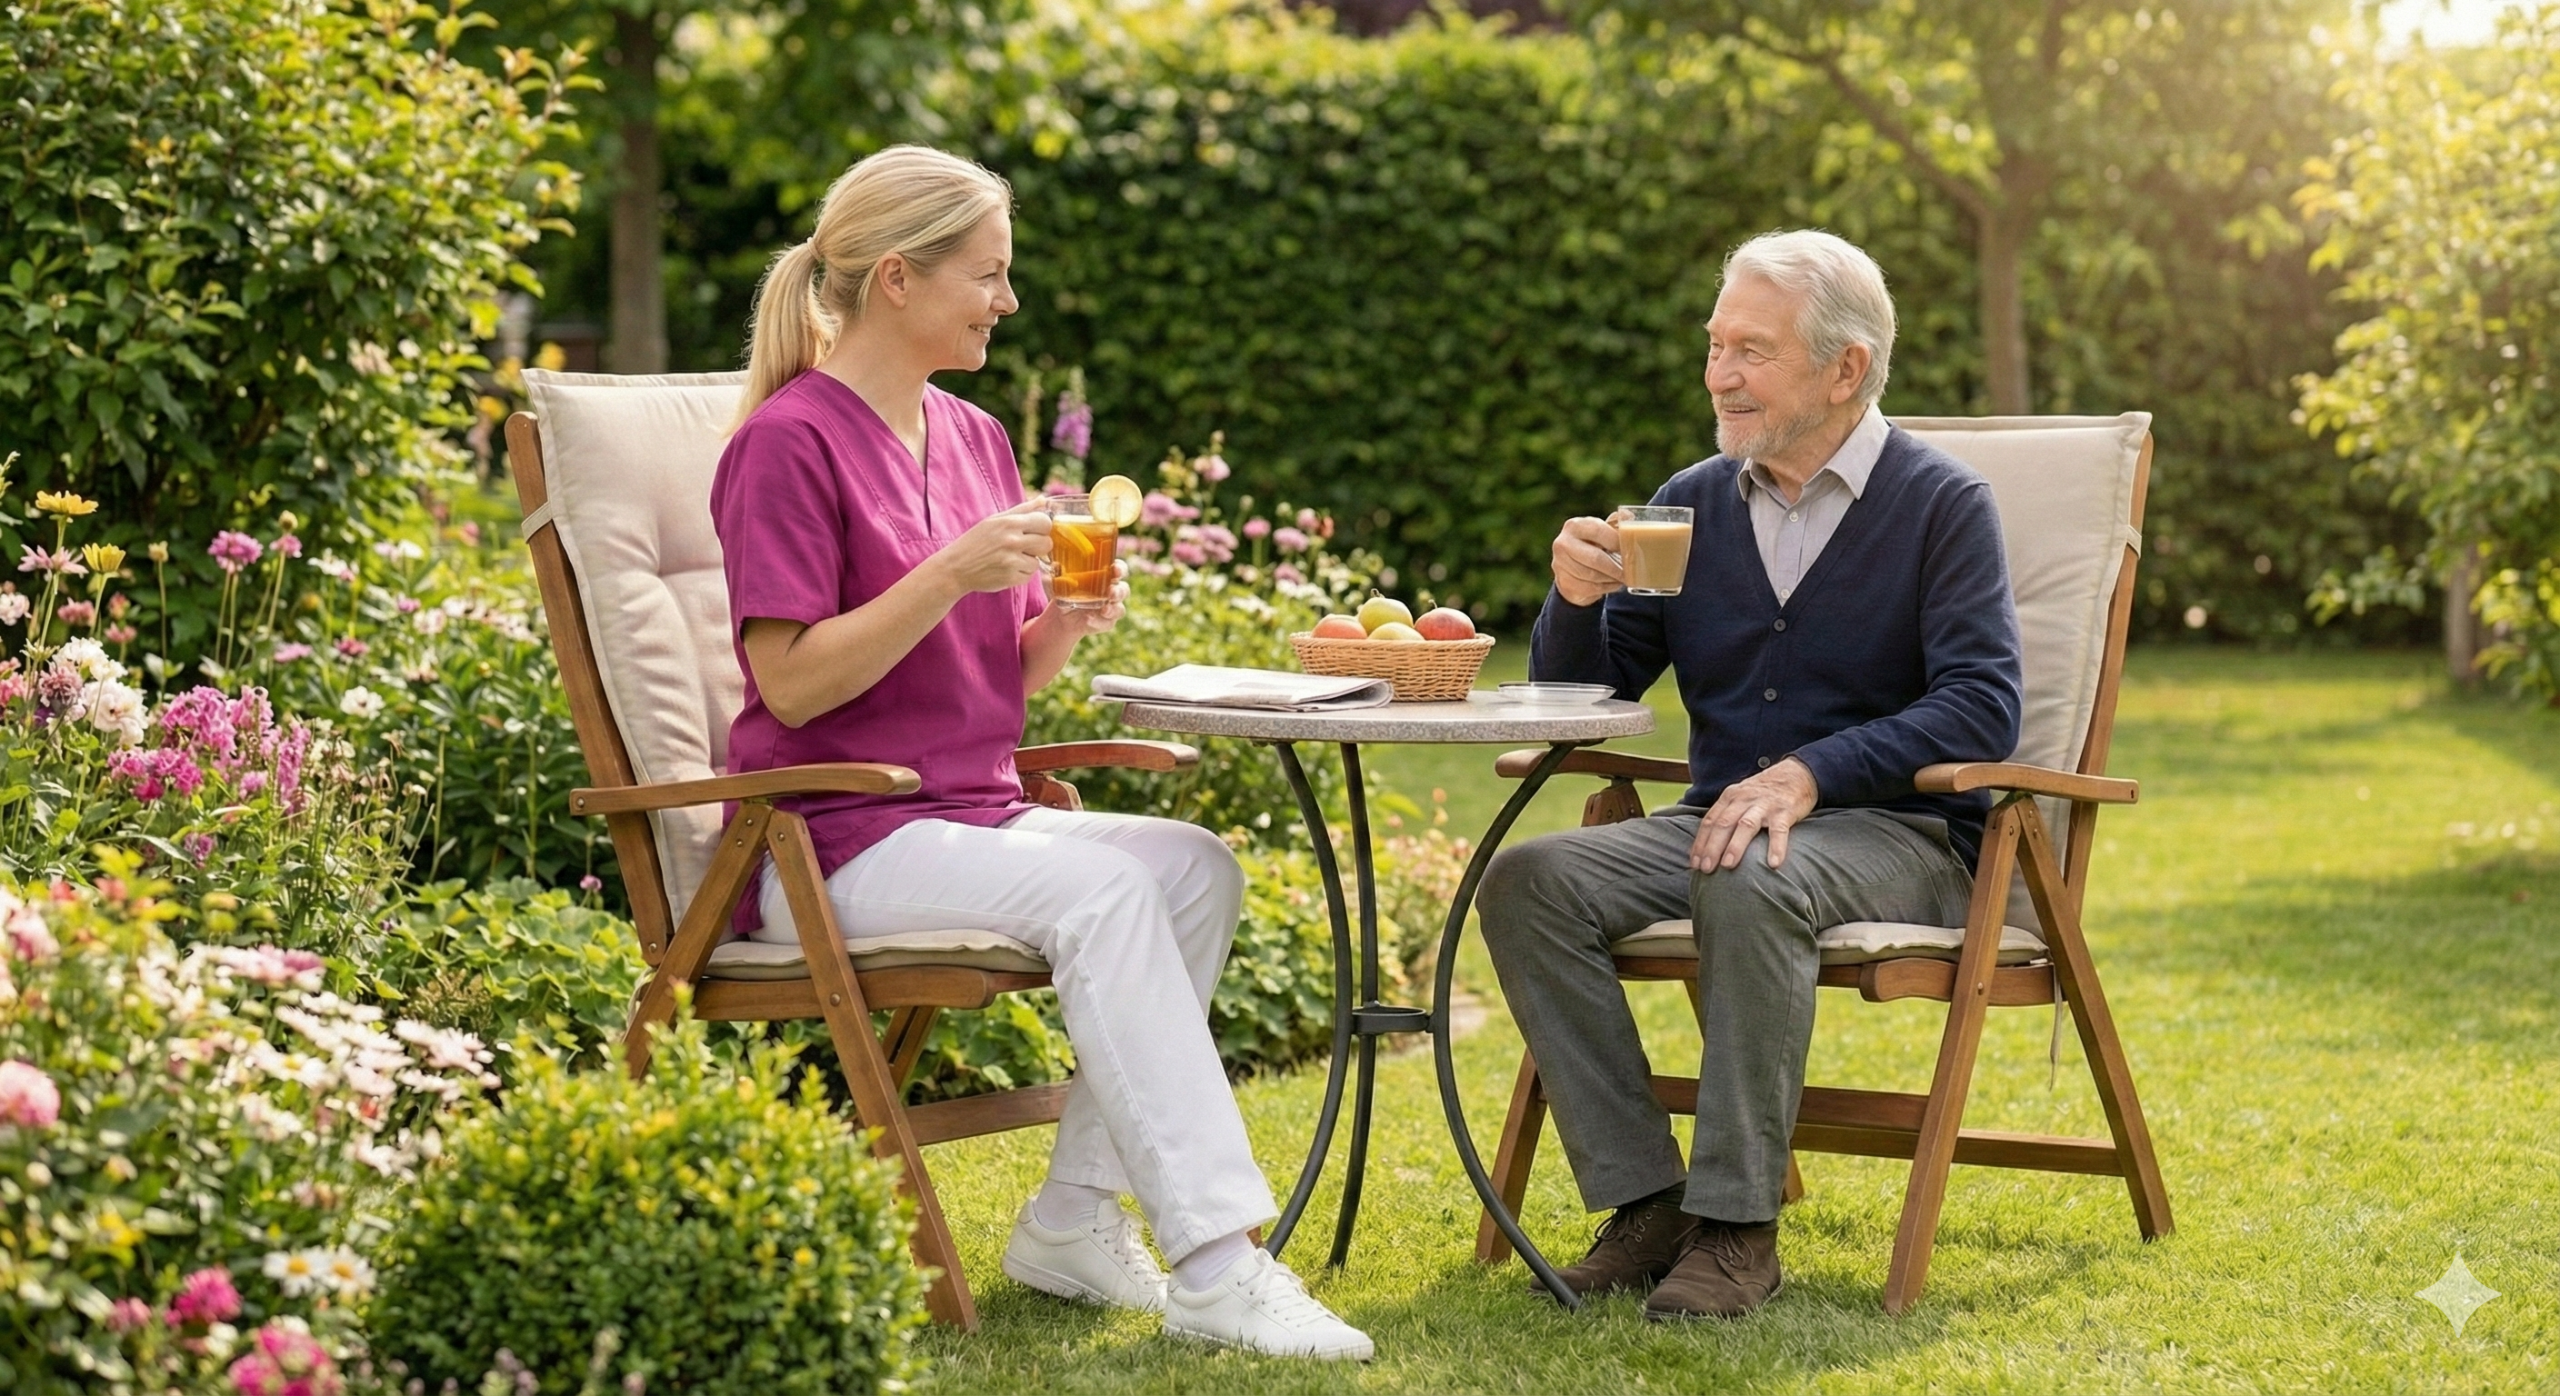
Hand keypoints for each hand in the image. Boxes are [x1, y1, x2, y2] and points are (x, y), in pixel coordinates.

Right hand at [933, 500, 1050, 594]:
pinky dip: (1020, 573)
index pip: (1045, 522)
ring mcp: (1011, 561)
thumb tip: (1044, 500)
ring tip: (1010, 558)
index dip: (1043, 527)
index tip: (1035, 531)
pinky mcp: (1010, 578)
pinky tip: (1006, 569)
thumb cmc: (976, 541)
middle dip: (1039, 545)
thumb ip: (1022, 510)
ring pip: (1038, 561)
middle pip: (1046, 543)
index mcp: (1009, 523)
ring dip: (1028, 561)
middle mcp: (1011, 541)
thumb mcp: (994, 520)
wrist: (955, 567)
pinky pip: (1029, 575)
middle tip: (1024, 547)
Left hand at [1038, 561, 1128, 638]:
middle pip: (1124, 589)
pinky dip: (1098, 622)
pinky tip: (1088, 619)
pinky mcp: (1106, 622)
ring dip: (1113, 609)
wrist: (1061, 616)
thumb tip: (1057, 565)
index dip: (1120, 568)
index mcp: (1105, 575)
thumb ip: (1058, 574)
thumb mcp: (1059, 581)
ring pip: (1120, 609)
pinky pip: (1107, 623)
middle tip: (1110, 592)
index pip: (1119, 569)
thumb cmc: (1065, 591)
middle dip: (1119, 591)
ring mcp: (1111, 608)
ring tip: (1103, 610)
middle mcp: (1112, 591)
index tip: (1115, 569)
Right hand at [1552, 515, 1625, 606]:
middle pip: (1595, 558)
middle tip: (1629, 571)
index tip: (1629, 549)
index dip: (1616, 541)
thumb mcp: (1602, 531)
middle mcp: (1562, 543)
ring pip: (1593, 576)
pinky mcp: (1563, 583)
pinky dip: (1605, 587)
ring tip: (1622, 577)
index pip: (1598, 531)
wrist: (1572, 568)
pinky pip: (1589, 588)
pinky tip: (1612, 584)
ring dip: (1611, 578)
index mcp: (1574, 526)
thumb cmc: (1593, 545)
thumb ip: (1615, 524)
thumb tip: (1628, 515)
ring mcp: (1560, 564)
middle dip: (1615, 566)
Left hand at [1689, 758, 1818, 871]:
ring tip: (1728, 865)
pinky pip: (1779, 830)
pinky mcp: (1785, 811)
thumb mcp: (1740, 798)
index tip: (1694, 863)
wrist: (1796, 774)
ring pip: (1746, 825)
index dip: (1700, 843)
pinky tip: (1773, 864)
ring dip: (1735, 846)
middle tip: (1706, 869)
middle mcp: (1744, 799)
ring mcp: (1764, 805)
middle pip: (1723, 824)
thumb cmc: (1764, 794)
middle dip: (1712, 847)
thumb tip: (1707, 847)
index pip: (1710, 821)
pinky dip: (1776, 847)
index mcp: (1730, 798)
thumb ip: (1726, 816)